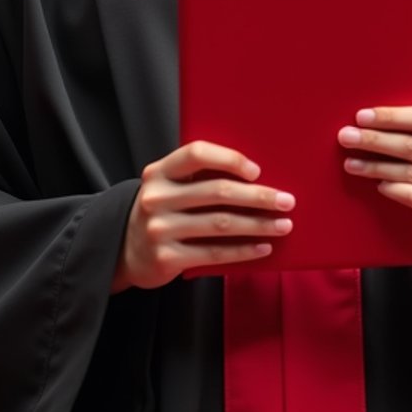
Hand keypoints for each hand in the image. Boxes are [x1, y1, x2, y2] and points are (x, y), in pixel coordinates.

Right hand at [113, 141, 294, 290]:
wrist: (124, 249)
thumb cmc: (162, 211)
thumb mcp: (169, 187)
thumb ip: (199, 177)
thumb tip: (258, 178)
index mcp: (159, 172)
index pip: (196, 154)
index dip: (229, 159)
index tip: (257, 170)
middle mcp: (156, 197)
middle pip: (217, 191)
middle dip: (258, 196)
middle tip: (287, 201)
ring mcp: (160, 229)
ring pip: (221, 223)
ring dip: (258, 224)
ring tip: (283, 225)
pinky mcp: (167, 258)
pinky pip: (214, 253)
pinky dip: (243, 250)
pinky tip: (263, 248)